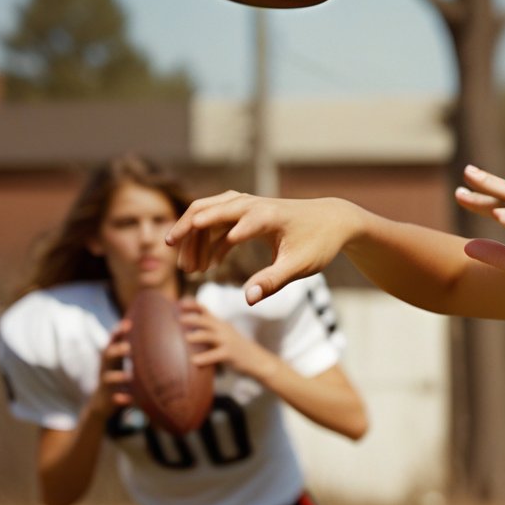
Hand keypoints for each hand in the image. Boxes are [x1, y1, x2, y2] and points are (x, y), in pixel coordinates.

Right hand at [90, 321, 134, 417]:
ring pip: (108, 378)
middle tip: (128, 347)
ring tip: (128, 376)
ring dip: (118, 376)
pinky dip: (119, 397)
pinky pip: (113, 397)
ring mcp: (106, 383)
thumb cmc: (123, 378)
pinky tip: (122, 398)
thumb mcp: (128, 364)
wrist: (104, 403)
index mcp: (114, 357)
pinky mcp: (108, 397)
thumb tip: (162, 332)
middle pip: (108, 356)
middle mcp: (107, 367)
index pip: (114, 341)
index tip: (127, 324)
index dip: (119, 332)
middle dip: (117, 350)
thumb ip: (138, 351)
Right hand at [166, 191, 360, 303]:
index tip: (206, 259)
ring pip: (208, 212)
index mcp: (270, 216)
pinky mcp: (247, 211)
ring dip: (194, 236)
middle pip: (210, 209)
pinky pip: (217, 220)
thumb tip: (249, 299)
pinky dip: (207, 240)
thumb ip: (273, 281)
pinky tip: (206, 266)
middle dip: (188, 230)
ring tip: (189, 269)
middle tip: (172, 254)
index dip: (224, 236)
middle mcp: (254, 205)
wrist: (333, 220)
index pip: (243, 220)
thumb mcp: (301, 266)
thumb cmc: (319, 243)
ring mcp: (248, 205)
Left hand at [180, 300, 275, 378]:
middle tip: (179, 319)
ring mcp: (227, 341)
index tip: (179, 303)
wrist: (258, 360)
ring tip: (187, 338)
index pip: (204, 310)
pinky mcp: (230, 354)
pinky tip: (194, 361)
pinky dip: (204, 358)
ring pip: (210, 335)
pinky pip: (215, 355)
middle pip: (206, 320)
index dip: (192, 305)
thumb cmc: (236, 349)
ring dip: (198, 335)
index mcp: (220, 324)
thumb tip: (186, 332)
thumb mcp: (224, 336)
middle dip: (193, 318)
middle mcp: (223, 330)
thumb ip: (209, 332)